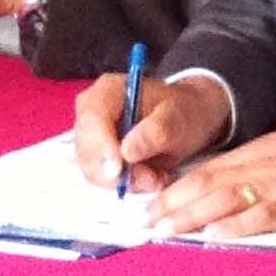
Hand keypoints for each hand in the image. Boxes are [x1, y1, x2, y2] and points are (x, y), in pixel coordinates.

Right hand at [73, 74, 228, 194]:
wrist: (187, 118)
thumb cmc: (182, 111)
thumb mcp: (178, 118)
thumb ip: (155, 132)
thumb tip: (126, 152)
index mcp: (108, 91)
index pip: (92, 120)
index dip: (101, 147)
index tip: (118, 170)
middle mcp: (92, 111)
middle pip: (88, 149)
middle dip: (118, 171)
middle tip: (151, 178)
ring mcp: (92, 135)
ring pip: (94, 169)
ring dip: (126, 181)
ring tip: (157, 176)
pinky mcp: (97, 156)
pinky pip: (103, 179)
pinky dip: (127, 184)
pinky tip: (150, 176)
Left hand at [149, 105, 275, 238]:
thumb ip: (261, 165)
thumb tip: (230, 184)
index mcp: (260, 151)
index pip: (207, 170)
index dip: (175, 188)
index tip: (151, 204)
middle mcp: (263, 165)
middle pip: (206, 183)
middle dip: (171, 204)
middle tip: (144, 223)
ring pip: (224, 197)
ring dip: (190, 215)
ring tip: (164, 230)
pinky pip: (262, 214)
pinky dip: (236, 224)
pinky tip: (215, 233)